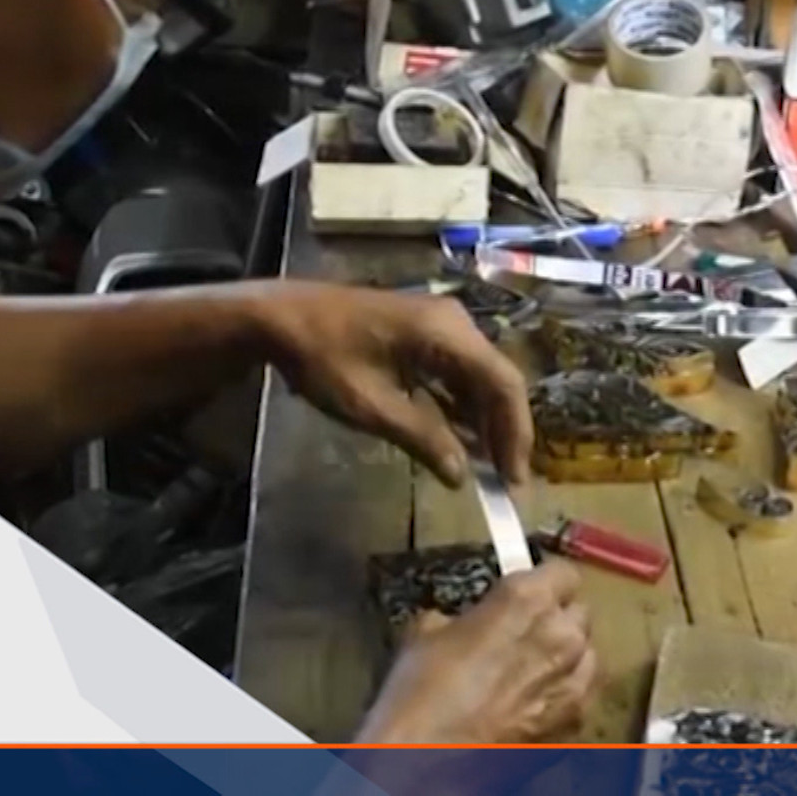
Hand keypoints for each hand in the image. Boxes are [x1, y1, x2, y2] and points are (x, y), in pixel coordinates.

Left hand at [255, 281, 531, 485]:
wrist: (281, 317)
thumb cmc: (325, 358)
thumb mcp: (372, 406)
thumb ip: (423, 438)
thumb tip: (462, 475)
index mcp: (447, 332)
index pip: (503, 382)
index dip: (515, 433)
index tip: (514, 479)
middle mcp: (455, 323)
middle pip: (498, 379)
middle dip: (503, 430)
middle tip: (504, 480)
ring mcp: (440, 325)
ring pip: (480, 377)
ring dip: (484, 420)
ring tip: (486, 468)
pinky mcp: (424, 333)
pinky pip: (457, 371)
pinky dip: (462, 405)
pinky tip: (461, 438)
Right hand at [356, 561, 596, 744]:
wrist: (424, 760)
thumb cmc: (422, 689)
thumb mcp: (431, 629)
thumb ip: (470, 615)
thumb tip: (474, 619)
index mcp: (528, 598)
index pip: (563, 573)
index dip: (546, 583)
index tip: (530, 594)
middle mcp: (562, 632)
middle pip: (579, 612)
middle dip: (558, 619)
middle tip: (527, 633)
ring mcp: (574, 680)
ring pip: (586, 654)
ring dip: (567, 656)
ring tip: (535, 670)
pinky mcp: (575, 722)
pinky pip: (582, 694)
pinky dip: (566, 693)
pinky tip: (538, 703)